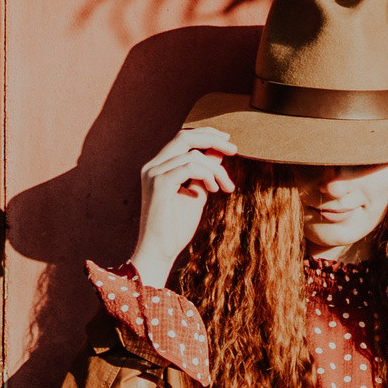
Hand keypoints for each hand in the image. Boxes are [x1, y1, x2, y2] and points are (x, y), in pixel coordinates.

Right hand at [130, 126, 235, 287]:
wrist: (160, 252)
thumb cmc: (176, 228)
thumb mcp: (197, 193)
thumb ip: (205, 173)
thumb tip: (218, 152)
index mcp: (159, 167)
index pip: (183, 139)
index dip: (207, 135)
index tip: (229, 144)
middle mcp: (153, 166)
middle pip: (184, 136)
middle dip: (213, 138)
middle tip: (234, 150)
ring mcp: (153, 173)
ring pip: (191, 154)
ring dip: (215, 169)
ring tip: (224, 187)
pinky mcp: (158, 184)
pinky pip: (188, 167)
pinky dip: (206, 175)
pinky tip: (212, 189)